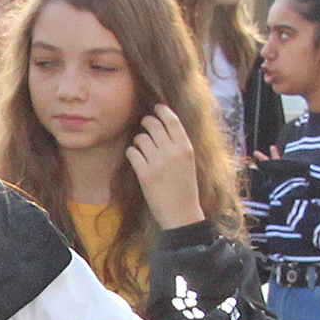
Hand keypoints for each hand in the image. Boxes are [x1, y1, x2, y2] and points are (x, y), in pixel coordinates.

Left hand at [126, 104, 205, 230]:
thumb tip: (163, 125)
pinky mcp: (145, 174)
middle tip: (144, 124)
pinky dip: (132, 152)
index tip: (156, 108)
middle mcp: (172, 152)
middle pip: (153, 125)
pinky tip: (135, 157)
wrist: (181, 212)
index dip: (162, 111)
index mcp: (186, 147)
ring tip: (141, 147)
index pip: (172, 121)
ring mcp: (158, 162)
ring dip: (138, 140)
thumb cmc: (184, 187)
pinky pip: (132, 152)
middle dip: (146, 122)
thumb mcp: (187, 162)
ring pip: (141, 138)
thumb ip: (178, 145)